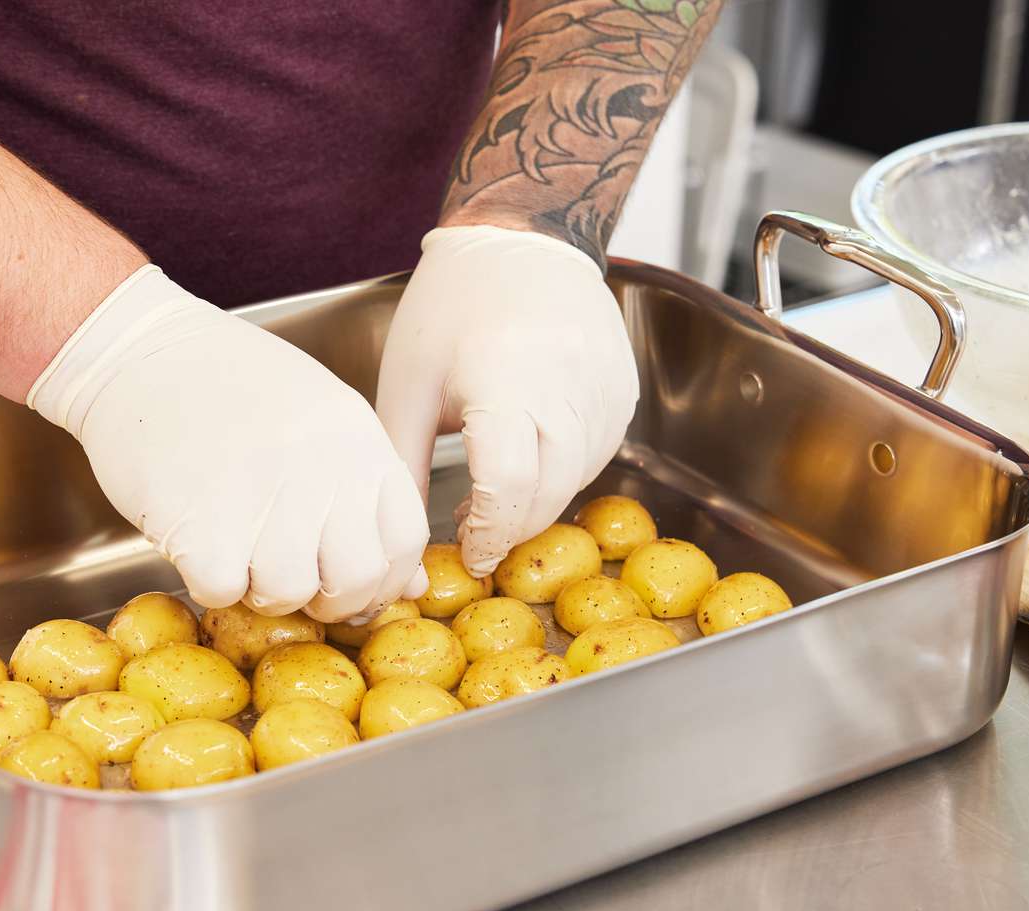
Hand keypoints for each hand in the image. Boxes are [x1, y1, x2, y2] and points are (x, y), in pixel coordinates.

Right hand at [29, 265, 429, 620]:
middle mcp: (320, 467)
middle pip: (357, 578)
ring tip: (240, 551)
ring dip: (263, 590)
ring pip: (291, 593)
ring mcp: (262, 495)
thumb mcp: (318, 418)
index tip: (354, 583)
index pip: (406, 538)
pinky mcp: (201, 523)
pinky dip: (210, 582)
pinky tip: (200, 542)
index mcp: (356, 439)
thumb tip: (406, 586)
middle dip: (330, 601)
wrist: (135, 352)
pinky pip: (224, 590)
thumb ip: (363, 493)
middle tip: (296, 582)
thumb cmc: (227, 386)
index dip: (385, 578)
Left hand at [376, 225, 638, 576]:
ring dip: (536, 502)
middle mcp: (568, 387)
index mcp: (505, 381)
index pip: (509, 485)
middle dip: (509, 528)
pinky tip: (528, 456)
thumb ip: (404, 473)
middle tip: (474, 535)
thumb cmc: (450, 309)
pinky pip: (597, 456)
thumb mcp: (405, 389)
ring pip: (577, 481)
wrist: (523, 239)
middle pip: (548, 493)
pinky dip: (562, 473)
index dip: (487, 531)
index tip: (466, 552)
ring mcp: (605, 391)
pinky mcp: (624, 393)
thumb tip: (404, 552)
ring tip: (494, 491)